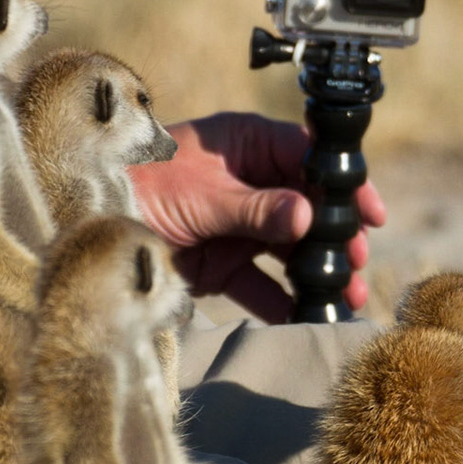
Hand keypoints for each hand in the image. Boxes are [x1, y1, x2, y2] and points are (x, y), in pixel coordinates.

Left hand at [131, 112, 387, 323]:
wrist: (91, 224)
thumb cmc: (141, 187)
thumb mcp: (205, 196)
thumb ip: (257, 209)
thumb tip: (307, 215)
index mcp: (247, 145)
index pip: (310, 158)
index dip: (344, 185)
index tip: (371, 213)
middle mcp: (248, 181)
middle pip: (308, 208)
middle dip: (337, 238)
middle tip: (357, 264)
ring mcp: (238, 224)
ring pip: (291, 249)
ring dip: (319, 274)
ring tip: (346, 298)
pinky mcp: (222, 263)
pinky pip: (262, 284)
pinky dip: (283, 302)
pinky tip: (306, 318)